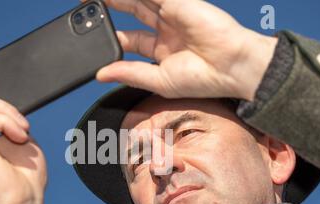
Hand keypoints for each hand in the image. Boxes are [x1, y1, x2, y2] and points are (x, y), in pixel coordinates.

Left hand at [91, 0, 277, 100]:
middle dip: (110, 6)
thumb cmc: (204, 79)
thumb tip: (101, 75)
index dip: (111, 36)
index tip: (91, 36)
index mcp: (161, 50)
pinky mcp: (178, 2)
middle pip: (131, 11)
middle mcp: (165, 28)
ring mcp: (172, 12)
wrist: (231, 66)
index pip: (129, 39)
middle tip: (88, 3)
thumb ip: (129, 73)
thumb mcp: (158, 80)